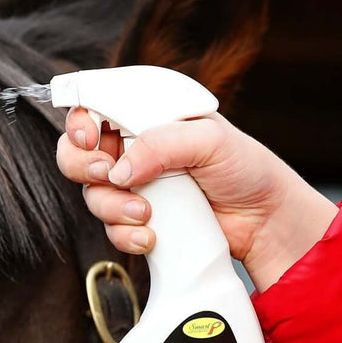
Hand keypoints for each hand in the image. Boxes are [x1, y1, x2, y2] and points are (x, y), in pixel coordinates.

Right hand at [56, 108, 337, 291]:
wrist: (265, 221)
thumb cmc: (246, 169)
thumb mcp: (210, 140)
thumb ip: (162, 144)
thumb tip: (119, 170)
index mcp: (147, 115)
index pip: (94, 107)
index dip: (80, 121)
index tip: (89, 138)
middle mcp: (133, 148)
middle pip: (76, 151)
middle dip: (83, 166)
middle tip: (107, 175)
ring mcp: (132, 185)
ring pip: (90, 193)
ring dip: (111, 206)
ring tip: (145, 213)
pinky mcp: (136, 218)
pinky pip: (110, 228)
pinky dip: (125, 234)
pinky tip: (152, 235)